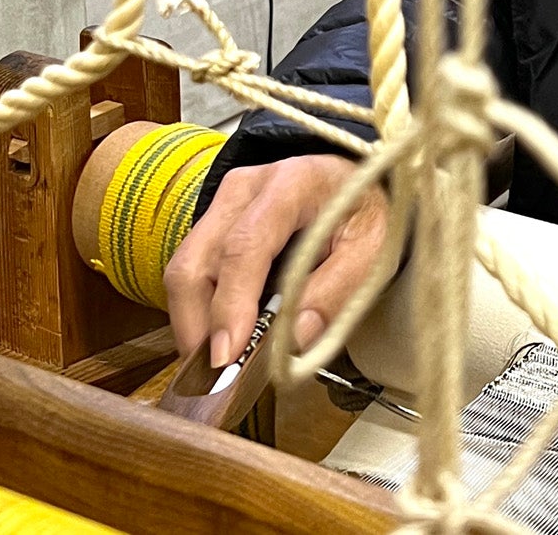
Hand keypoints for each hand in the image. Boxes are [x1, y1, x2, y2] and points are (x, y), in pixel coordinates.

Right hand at [164, 154, 389, 367]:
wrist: (353, 180)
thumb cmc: (364, 213)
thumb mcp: (373, 250)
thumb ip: (338, 291)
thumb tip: (296, 338)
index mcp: (291, 186)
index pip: (246, 246)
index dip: (232, 304)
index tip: (228, 355)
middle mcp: (245, 189)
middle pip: (197, 261)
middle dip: (198, 326)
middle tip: (217, 377)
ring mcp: (222, 202)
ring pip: (184, 269)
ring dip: (193, 324)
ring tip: (217, 366)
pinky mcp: (214, 221)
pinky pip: (192, 271)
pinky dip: (199, 312)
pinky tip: (220, 339)